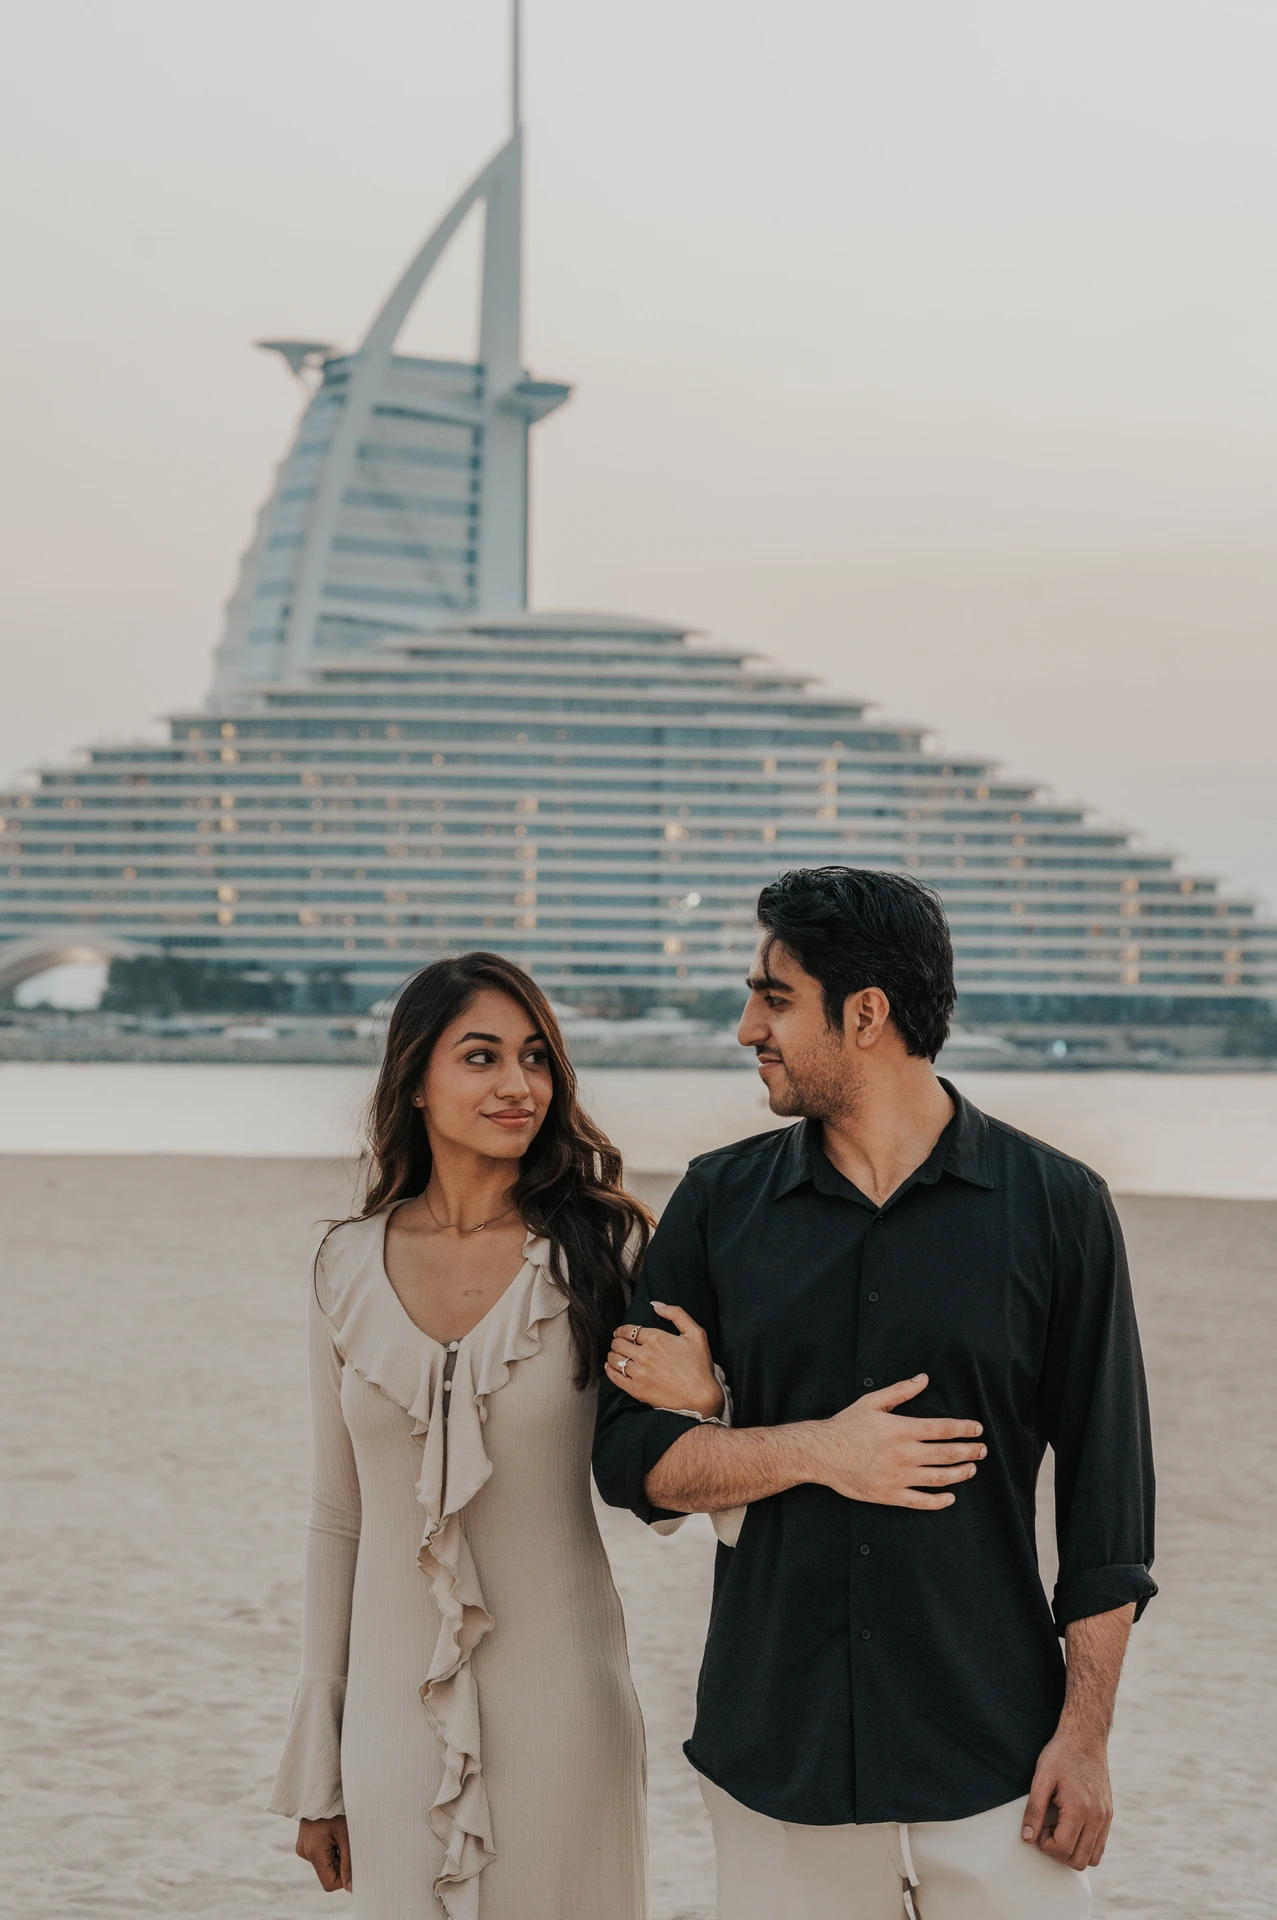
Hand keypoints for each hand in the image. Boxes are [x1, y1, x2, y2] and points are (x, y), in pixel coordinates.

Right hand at [297, 1816, 351, 1892]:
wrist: (321, 1789)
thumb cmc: (337, 1809)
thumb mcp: (347, 1836)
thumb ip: (348, 1864)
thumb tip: (351, 1889)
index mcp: (314, 1853)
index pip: (329, 1884)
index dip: (344, 1878)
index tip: (352, 1861)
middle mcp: (305, 1853)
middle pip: (327, 1873)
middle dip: (340, 1862)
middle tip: (346, 1841)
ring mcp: (302, 1848)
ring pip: (324, 1863)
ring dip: (335, 1854)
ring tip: (339, 1833)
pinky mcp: (303, 1843)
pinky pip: (319, 1854)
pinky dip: (329, 1848)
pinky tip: (332, 1832)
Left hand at [605, 1304, 724, 1419]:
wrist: (701, 1397)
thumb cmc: (700, 1365)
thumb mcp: (696, 1333)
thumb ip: (676, 1314)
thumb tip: (655, 1304)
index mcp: (656, 1338)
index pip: (629, 1330)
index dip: (622, 1330)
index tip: (621, 1333)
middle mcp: (644, 1354)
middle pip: (618, 1343)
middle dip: (616, 1341)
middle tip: (618, 1343)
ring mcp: (639, 1373)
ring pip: (614, 1359)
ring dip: (612, 1354)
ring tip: (615, 1355)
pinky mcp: (636, 1390)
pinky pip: (614, 1377)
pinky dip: (609, 1370)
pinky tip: (611, 1367)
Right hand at [811, 1373, 984, 1508]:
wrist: (822, 1454)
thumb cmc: (847, 1426)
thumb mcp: (872, 1402)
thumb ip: (901, 1391)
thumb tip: (924, 1379)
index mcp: (901, 1429)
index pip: (942, 1429)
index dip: (964, 1428)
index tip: (978, 1429)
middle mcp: (904, 1454)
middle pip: (946, 1453)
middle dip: (969, 1451)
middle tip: (983, 1450)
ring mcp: (898, 1477)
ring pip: (939, 1478)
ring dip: (960, 1474)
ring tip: (971, 1469)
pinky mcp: (890, 1495)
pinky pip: (921, 1502)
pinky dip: (939, 1501)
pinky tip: (950, 1497)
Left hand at [1022, 1723, 1112, 1868]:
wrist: (1085, 1737)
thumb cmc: (1061, 1755)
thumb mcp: (1041, 1778)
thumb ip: (1034, 1810)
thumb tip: (1027, 1838)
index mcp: (1079, 1809)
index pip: (1063, 1849)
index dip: (1045, 1845)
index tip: (1039, 1828)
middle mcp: (1097, 1818)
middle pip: (1079, 1861)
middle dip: (1058, 1852)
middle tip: (1048, 1829)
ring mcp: (1105, 1818)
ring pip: (1092, 1858)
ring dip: (1073, 1852)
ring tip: (1060, 1829)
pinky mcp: (1109, 1815)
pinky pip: (1100, 1846)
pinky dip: (1085, 1845)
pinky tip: (1071, 1826)